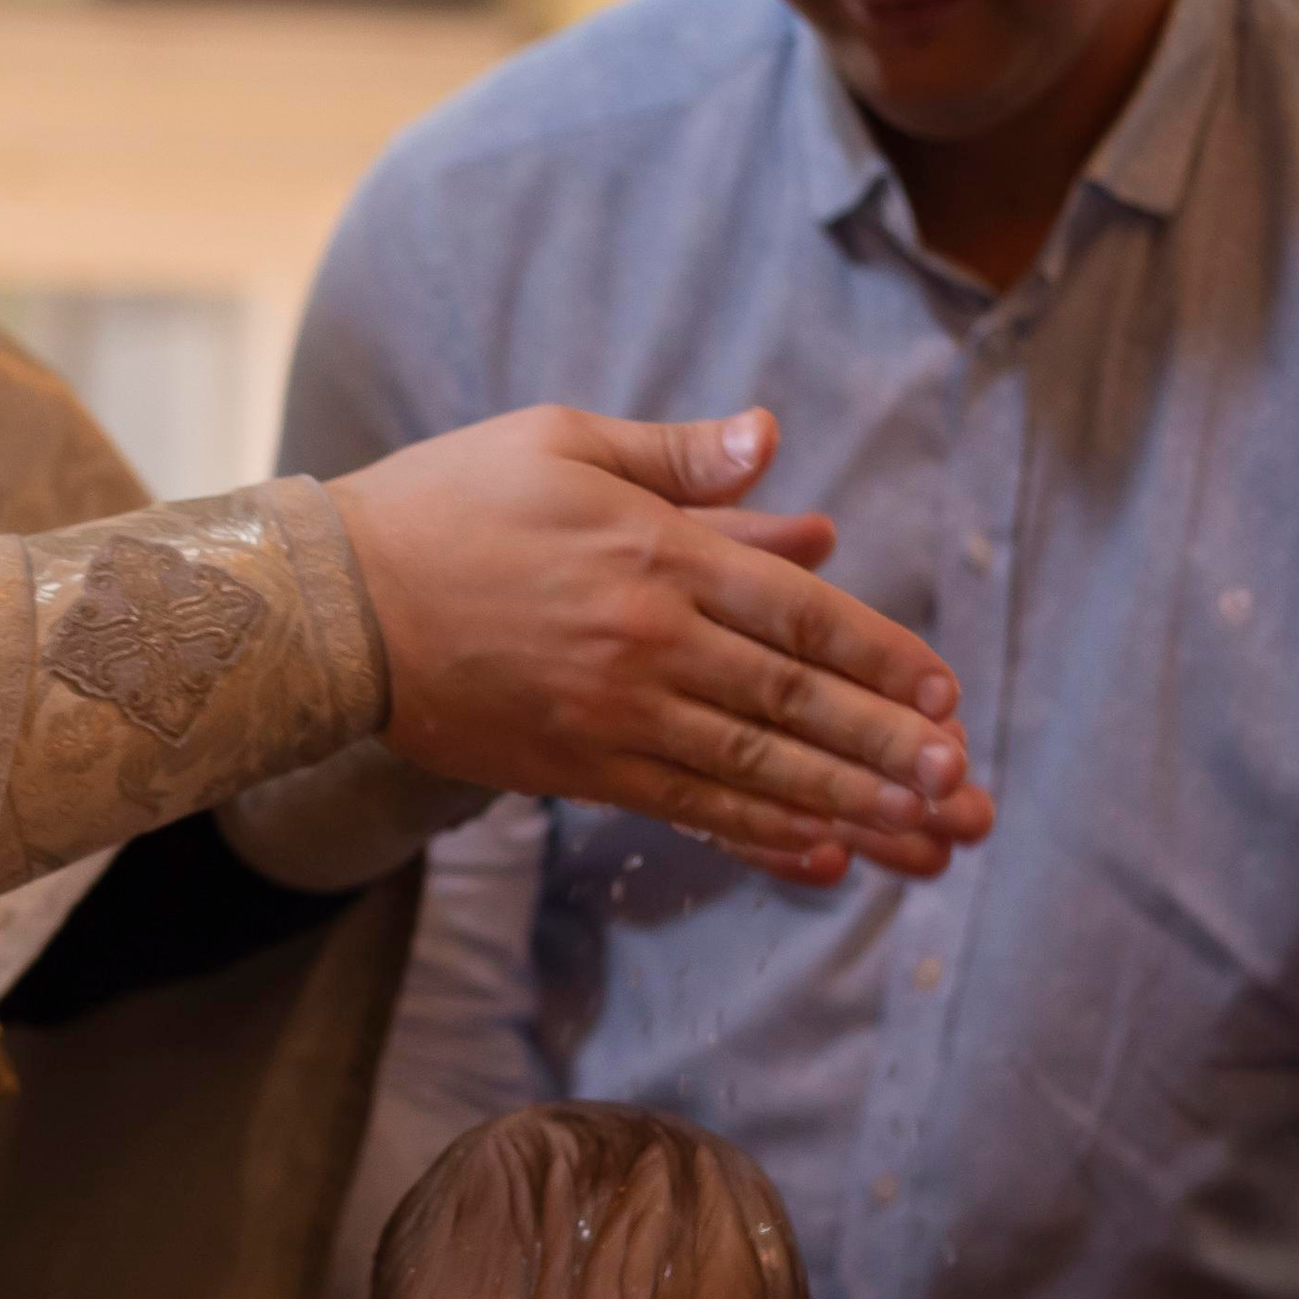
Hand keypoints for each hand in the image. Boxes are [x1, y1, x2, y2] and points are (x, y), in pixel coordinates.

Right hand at [329, 405, 993, 884]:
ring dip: (849, 803)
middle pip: (796, 699)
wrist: (335, 603)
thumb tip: (772, 442)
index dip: (881, 655)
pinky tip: (820, 857)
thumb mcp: (563, 442)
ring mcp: (614, 712)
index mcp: (657, 551)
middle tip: (963, 786)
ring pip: (755, 765)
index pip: (798, 611)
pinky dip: (758, 834)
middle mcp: (650, 639)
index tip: (944, 695)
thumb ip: (677, 456)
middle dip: (890, 748)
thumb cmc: (447, 503)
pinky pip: (686, 808)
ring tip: (924, 836)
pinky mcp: (576, 765)